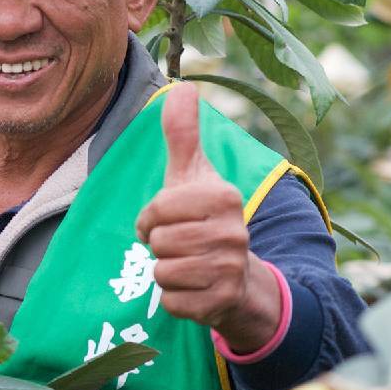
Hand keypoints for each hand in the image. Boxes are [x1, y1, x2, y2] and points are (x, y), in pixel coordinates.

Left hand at [134, 85, 281, 351]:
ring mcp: (230, 269)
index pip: (158, 210)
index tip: (164, 221)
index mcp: (223, 197)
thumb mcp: (192, 176)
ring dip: (165, 272)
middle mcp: (233, 232)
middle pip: (158, 242)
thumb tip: (182, 87)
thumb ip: (182, 135)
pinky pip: (171, 301)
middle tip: (178, 245)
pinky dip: (174, 298)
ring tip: (187, 265)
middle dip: (159, 246)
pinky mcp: (221, 303)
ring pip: (163, 272)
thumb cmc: (205, 220)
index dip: (151, 219)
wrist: (240, 278)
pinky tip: (194, 289)